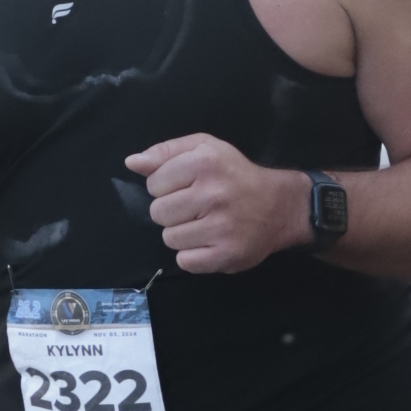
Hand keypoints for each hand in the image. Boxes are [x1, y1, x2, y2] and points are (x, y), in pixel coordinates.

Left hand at [125, 135, 304, 274]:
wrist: (279, 206)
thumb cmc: (235, 174)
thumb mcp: (204, 149)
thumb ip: (165, 153)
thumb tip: (132, 163)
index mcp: (205, 162)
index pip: (154, 183)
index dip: (166, 187)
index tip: (187, 187)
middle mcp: (213, 194)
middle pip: (158, 213)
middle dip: (172, 211)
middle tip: (196, 207)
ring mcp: (220, 227)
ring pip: (170, 238)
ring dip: (182, 234)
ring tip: (204, 224)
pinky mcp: (226, 255)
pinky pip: (185, 261)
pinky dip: (193, 255)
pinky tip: (209, 241)